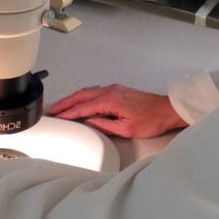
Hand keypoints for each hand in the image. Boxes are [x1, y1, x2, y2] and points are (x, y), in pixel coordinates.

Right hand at [46, 84, 187, 138]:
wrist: (168, 110)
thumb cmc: (151, 120)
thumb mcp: (127, 129)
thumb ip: (105, 125)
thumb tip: (89, 123)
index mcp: (111, 100)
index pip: (83, 107)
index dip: (68, 113)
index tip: (55, 117)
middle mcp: (111, 91)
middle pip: (81, 95)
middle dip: (65, 103)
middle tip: (51, 110)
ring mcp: (115, 89)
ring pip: (88, 92)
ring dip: (73, 99)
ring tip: (62, 107)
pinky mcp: (119, 90)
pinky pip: (95, 91)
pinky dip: (84, 96)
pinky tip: (81, 102)